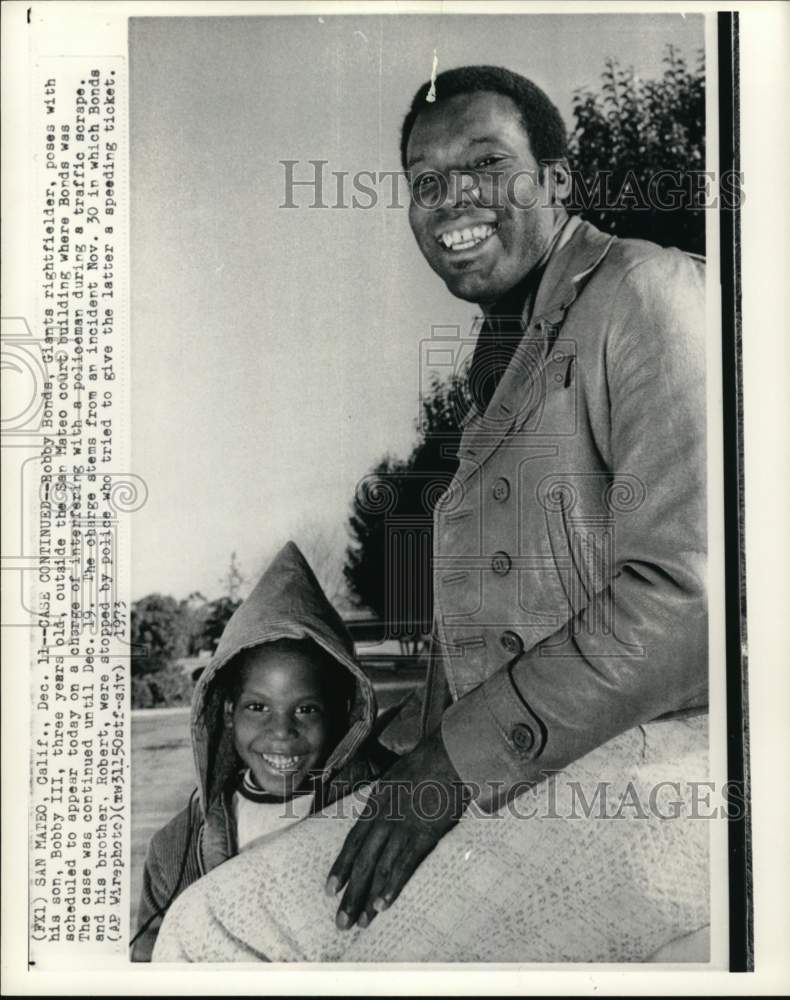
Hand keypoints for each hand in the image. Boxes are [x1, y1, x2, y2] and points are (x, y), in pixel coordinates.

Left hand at [325, 727, 470, 929]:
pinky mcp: (422, 835)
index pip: (352, 841)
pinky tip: (383, 904)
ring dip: (367, 897)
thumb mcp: (395, 777)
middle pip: (362, 861)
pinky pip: (404, 865)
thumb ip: (385, 799)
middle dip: (350, 892)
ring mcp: (401, 827)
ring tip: (360, 922)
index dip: (341, 867)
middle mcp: (382, 818)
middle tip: (340, 920)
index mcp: (375, 804)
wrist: (447, 755)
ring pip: (379, 868)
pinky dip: (392, 886)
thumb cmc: (425, 763)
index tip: (331, 889)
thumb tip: (380, 816)